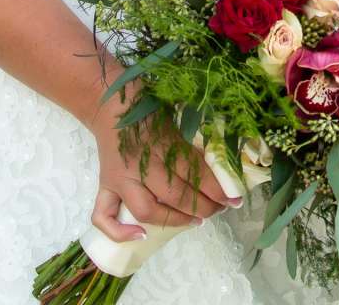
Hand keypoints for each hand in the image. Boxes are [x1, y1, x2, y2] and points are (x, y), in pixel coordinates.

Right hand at [88, 88, 234, 240]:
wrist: (109, 103)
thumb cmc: (147, 107)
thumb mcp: (175, 118)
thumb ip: (191, 142)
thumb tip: (220, 165)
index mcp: (160, 142)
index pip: (193, 170)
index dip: (216, 187)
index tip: (234, 197)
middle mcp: (139, 164)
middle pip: (175, 194)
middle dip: (203, 206)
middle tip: (221, 208)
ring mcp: (119, 179)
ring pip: (147, 210)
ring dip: (176, 220)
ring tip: (197, 220)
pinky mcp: (104, 186)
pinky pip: (103, 216)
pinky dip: (119, 232)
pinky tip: (141, 236)